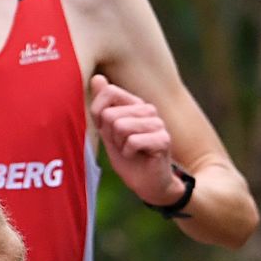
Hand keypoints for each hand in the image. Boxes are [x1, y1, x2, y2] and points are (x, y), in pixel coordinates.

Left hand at [90, 75, 179, 205]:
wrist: (148, 183)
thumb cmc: (128, 157)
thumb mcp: (108, 131)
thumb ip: (102, 106)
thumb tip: (97, 77)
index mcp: (135, 104)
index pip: (108, 92)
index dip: (98, 114)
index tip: (106, 130)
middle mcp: (148, 109)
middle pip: (110, 114)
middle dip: (110, 135)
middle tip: (122, 145)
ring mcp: (157, 123)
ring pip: (120, 127)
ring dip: (119, 145)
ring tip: (130, 151)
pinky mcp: (163, 139)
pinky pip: (132, 141)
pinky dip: (128, 154)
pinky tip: (138, 157)